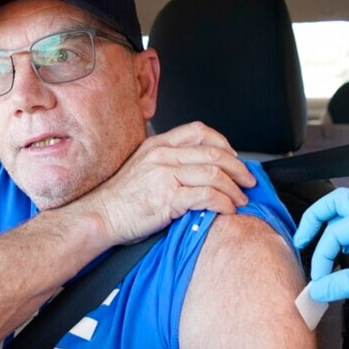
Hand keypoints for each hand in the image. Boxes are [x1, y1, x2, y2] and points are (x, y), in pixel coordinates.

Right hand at [84, 122, 256, 243]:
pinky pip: (207, 196)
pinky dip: (223, 202)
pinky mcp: (168, 197)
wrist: (99, 216)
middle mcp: (162, 155)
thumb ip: (168, 162)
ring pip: (214, 173)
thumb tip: (198, 168)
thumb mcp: (143, 168)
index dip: (223, 143)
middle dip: (238, 168)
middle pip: (213, 152)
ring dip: (234, 188)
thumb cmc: (121, 199)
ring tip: (240, 199)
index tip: (234, 158)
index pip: (199, 131)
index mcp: (157, 144)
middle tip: (248, 180)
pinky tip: (228, 209)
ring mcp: (165, 175)